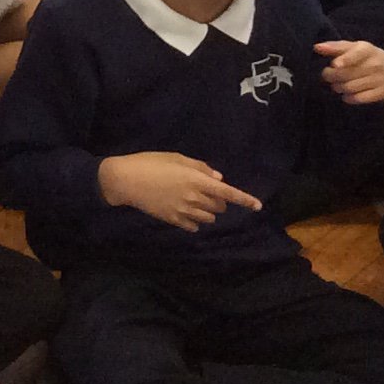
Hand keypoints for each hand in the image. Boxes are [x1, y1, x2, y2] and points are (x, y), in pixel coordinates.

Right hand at [97, 151, 261, 229]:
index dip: (245, 199)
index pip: (228, 193)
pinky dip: (195, 220)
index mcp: (197, 181)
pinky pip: (194, 226)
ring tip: (194, 200)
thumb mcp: (175, 157)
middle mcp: (195, 199)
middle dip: (218, 199)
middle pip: (219, 206)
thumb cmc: (149, 162)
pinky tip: (185, 212)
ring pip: (209, 217)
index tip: (258, 205)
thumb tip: (218, 178)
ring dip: (208, 210)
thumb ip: (199, 167)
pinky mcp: (174, 221)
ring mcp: (185, 212)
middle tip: (204, 189)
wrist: (126, 180)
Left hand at [316, 39, 383, 104]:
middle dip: (331, 76)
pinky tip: (345, 95)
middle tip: (326, 75)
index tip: (334, 64)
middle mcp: (375, 64)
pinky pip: (360, 98)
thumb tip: (317, 47)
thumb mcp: (353, 47)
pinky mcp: (382, 93)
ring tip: (335, 85)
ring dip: (338, 87)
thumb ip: (335, 47)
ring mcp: (380, 79)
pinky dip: (349, 98)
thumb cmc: (365, 57)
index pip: (355, 54)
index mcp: (367, 49)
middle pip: (347, 73)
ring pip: (350, 87)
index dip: (345, 60)